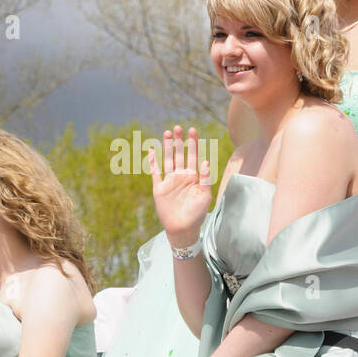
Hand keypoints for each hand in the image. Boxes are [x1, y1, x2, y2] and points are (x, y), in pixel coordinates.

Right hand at [148, 125, 212, 241]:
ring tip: (167, 133)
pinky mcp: (159, 188)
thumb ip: (205, 178)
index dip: (193, 143)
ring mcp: (169, 181)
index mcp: (193, 176)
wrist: (183, 229)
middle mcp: (181, 176)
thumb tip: (206, 161)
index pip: (193, 156)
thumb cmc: (197, 213)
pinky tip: (152, 151)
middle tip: (178, 127)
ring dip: (166, 147)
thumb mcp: (205, 195)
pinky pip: (155, 172)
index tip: (192, 131)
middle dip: (179, 141)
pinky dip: (153, 162)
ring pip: (167, 160)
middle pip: (179, 154)